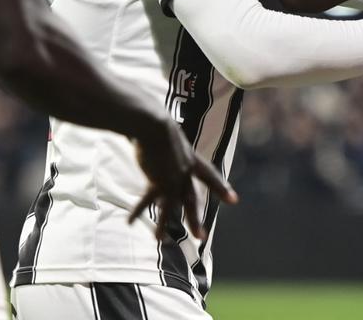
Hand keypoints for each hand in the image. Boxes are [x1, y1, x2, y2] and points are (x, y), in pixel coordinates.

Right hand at [127, 115, 237, 240]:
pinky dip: (137, 210)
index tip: (233, 200)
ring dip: (165, 224)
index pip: (209, 176)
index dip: (220, 187)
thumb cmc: (156, 121)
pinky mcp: (157, 181)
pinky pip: (147, 201)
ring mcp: (172, 178)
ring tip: (161, 241)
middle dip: (195, 218)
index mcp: (190, 158)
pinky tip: (129, 222)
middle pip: (192, 198)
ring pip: (171, 207)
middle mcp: (184, 171)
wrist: (153, 123)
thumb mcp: (167, 133)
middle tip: (202, 237)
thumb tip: (153, 135)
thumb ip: (165, 142)